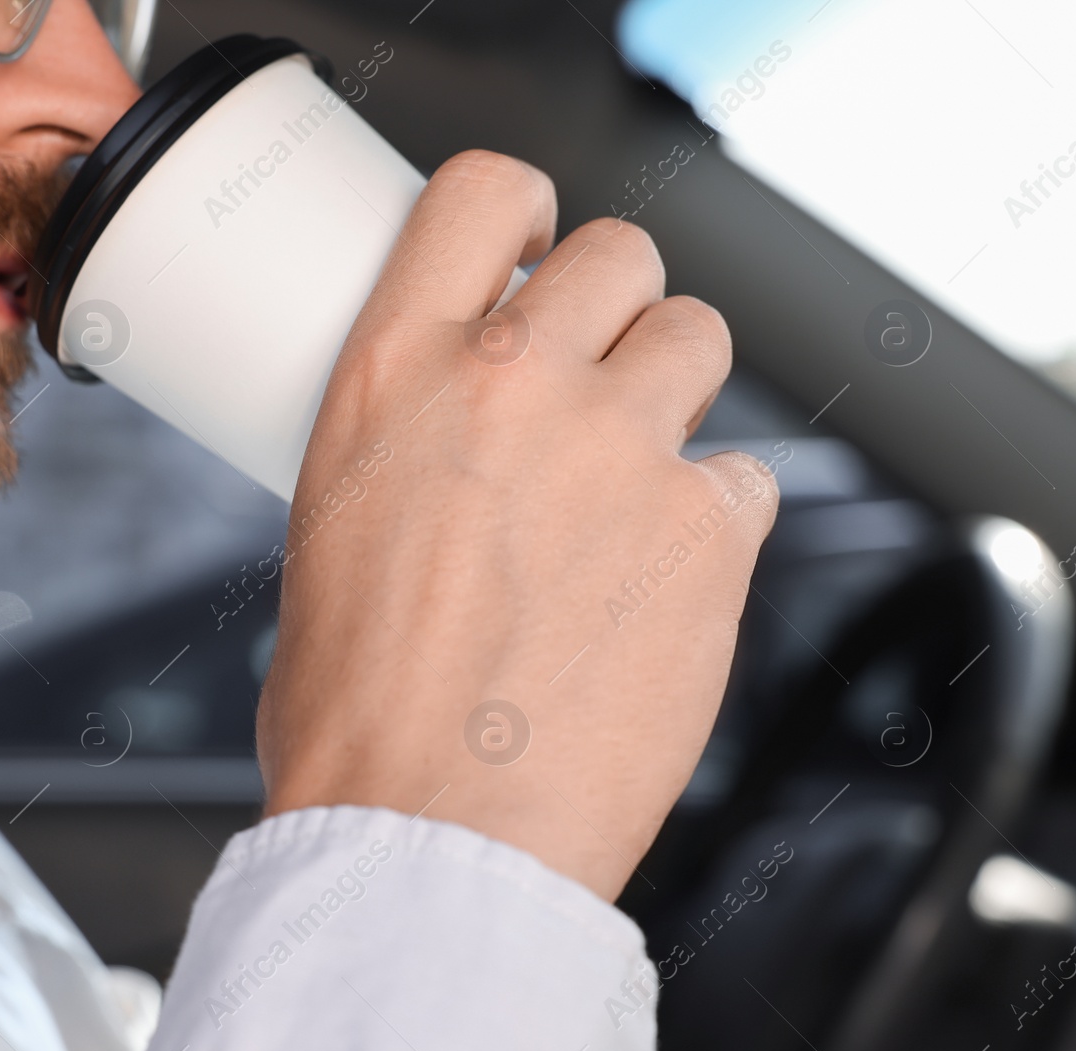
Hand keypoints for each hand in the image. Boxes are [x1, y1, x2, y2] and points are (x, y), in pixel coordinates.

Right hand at [258, 150, 778, 901]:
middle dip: (616, 302)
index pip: (483, 191)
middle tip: (596, 369)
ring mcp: (622, 452)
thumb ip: (405, 445)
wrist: (430, 834)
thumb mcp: (328, 528)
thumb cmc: (355, 711)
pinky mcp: (707, 535)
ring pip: (699, 338)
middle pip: (620, 254)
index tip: (536, 239)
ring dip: (674, 386)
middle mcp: (514, 386)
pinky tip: (664, 575)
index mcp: (397, 373)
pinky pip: (746, 477)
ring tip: (635, 469)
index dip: (526, 202)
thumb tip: (449, 438)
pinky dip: (716, 514)